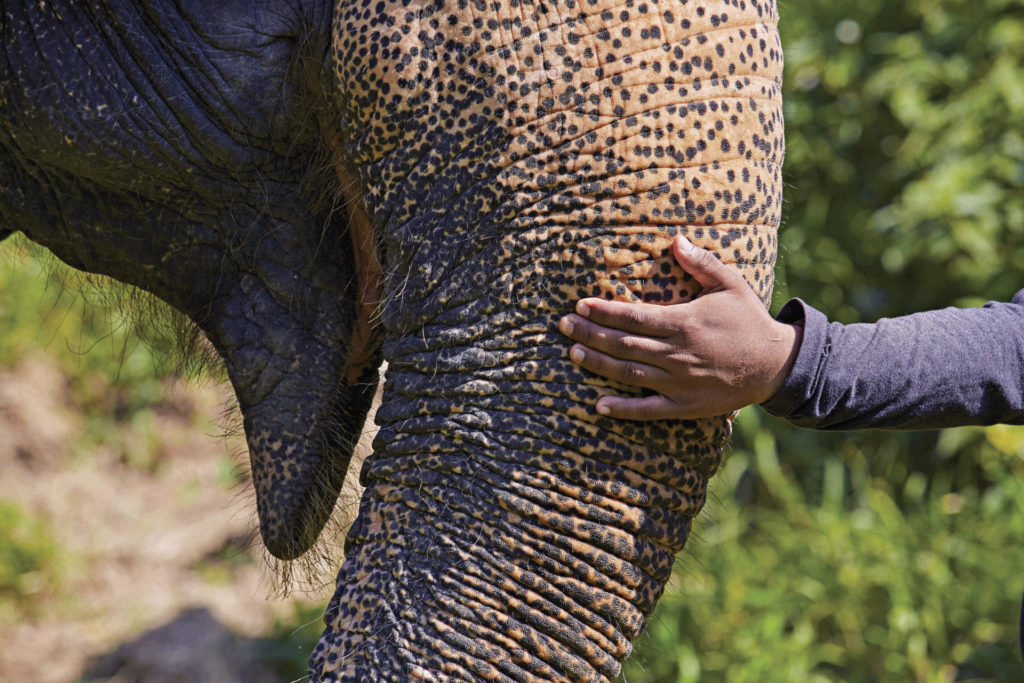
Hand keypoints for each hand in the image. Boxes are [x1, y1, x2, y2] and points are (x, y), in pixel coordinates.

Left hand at [559, 235, 801, 419]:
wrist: (775, 365)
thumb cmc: (749, 321)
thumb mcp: (730, 284)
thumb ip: (701, 263)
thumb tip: (675, 239)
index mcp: (683, 322)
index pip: (633, 316)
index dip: (603, 311)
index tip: (579, 305)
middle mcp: (676, 353)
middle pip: (623, 343)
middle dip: (589, 334)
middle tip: (563, 326)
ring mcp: (678, 382)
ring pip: (629, 373)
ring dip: (598, 364)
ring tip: (573, 353)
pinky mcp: (684, 405)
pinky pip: (648, 409)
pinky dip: (622, 408)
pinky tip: (598, 406)